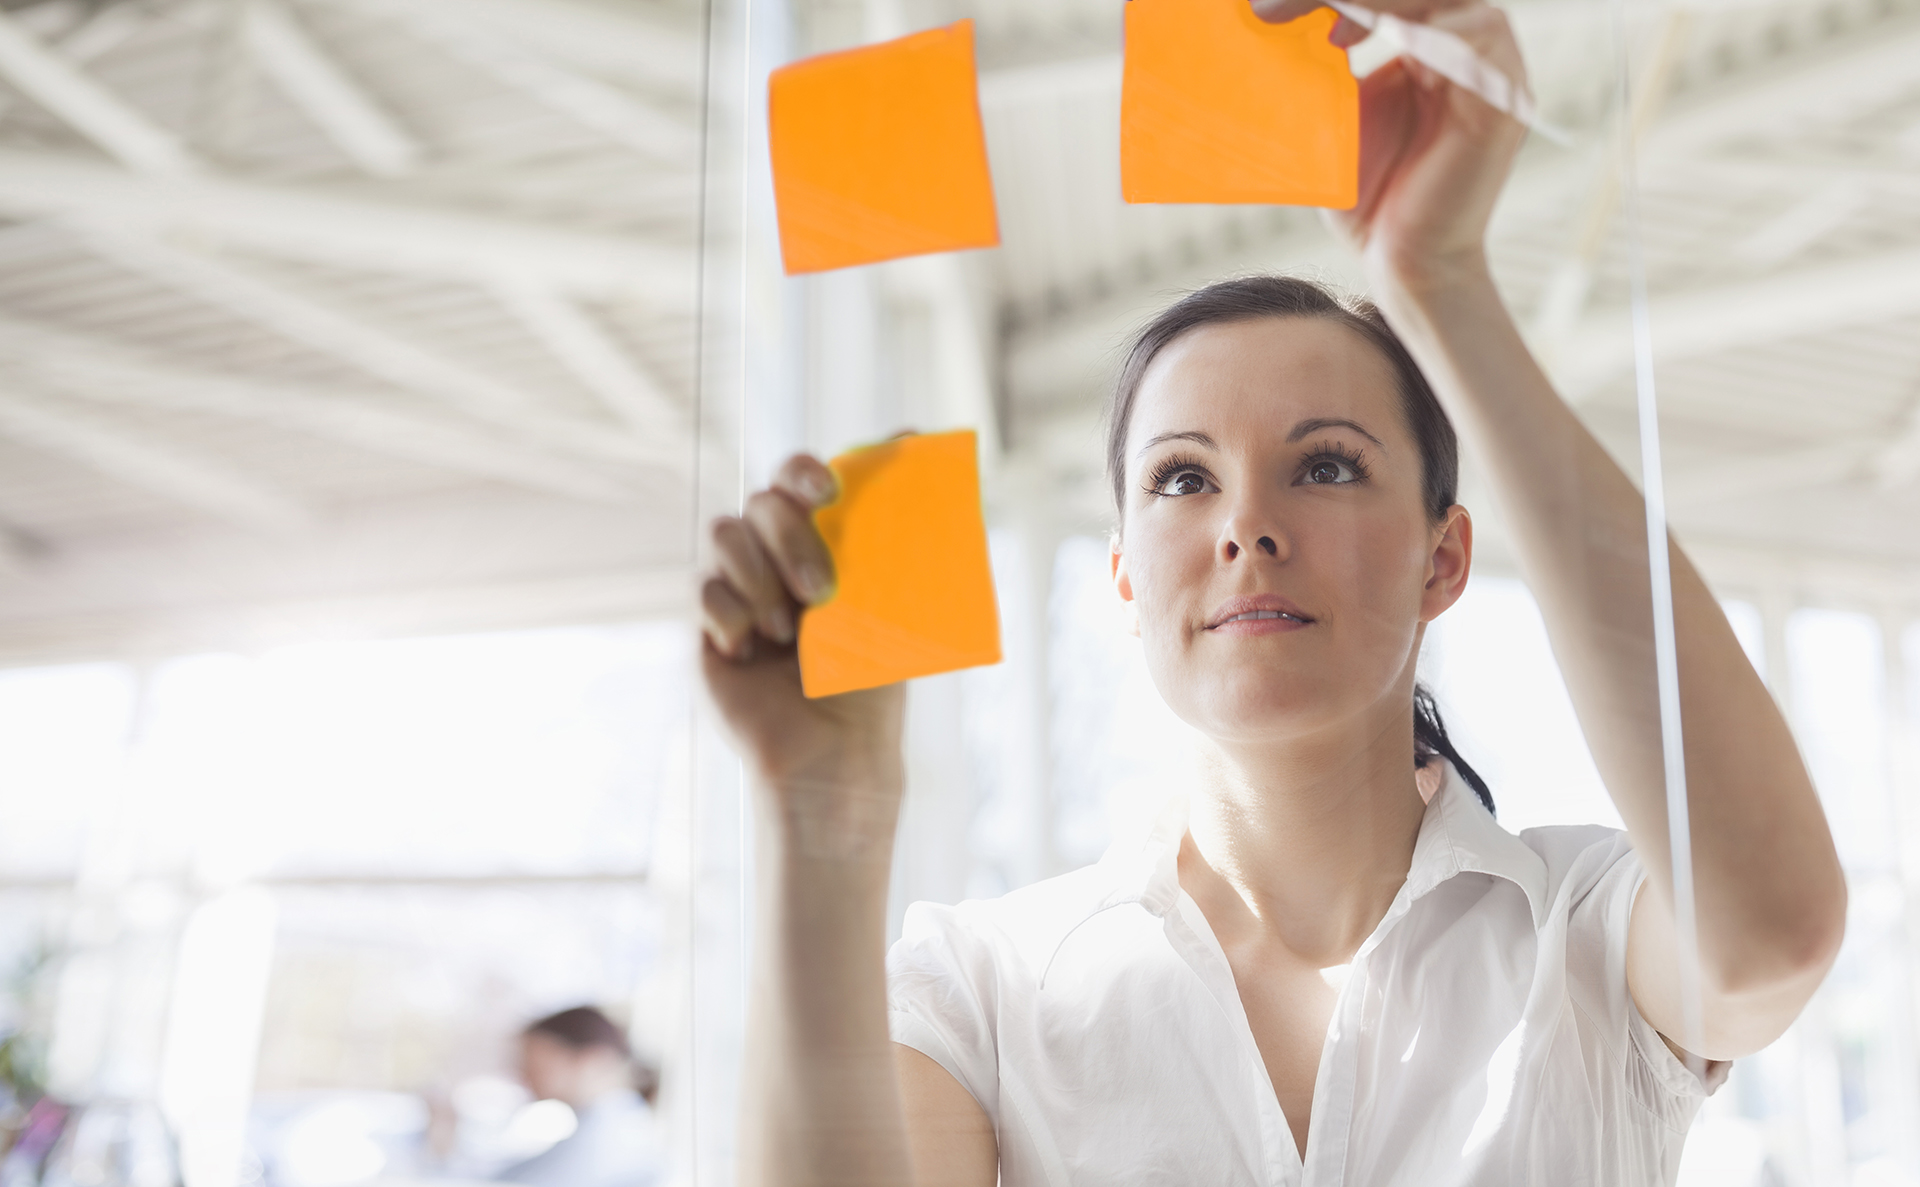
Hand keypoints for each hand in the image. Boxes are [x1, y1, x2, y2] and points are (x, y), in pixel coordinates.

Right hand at [700, 454, 905, 852]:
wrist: (835, 749)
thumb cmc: (869, 678)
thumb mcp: (889, 600)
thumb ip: (892, 528)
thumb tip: (912, 437)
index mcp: (822, 543)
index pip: (801, 479)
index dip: (806, 470)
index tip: (828, 487)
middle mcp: (777, 557)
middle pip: (763, 501)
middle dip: (791, 539)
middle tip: (821, 590)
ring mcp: (740, 588)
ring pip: (724, 533)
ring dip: (759, 577)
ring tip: (788, 632)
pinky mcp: (709, 625)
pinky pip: (703, 588)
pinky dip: (731, 614)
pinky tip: (752, 650)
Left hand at [1256, 0, 1529, 289]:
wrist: (1402, 265)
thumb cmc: (1370, 200)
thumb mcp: (1339, 115)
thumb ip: (1329, 62)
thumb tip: (1278, 14)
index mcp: (1439, 49)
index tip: (1272, 6)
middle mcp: (1474, 52)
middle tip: (1278, 5)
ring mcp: (1494, 74)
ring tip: (1324, 20)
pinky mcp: (1499, 101)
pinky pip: (1469, 33)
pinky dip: (1412, 24)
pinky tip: (1351, 36)